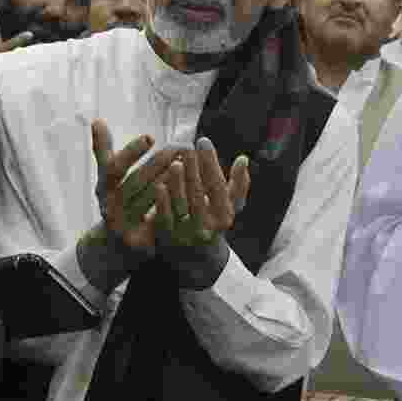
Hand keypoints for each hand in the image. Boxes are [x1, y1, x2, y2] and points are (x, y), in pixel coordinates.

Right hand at [86, 119, 180, 266]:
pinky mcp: (140, 241)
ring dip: (171, 179)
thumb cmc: (119, 199)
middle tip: (182, 144)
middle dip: (160, 162)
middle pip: (137, 183)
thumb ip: (104, 150)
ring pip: (151, 199)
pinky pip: (162, 219)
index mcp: (103, 188)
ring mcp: (124, 226)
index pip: (114, 168)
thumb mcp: (109, 177)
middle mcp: (110, 207)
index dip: (131, 152)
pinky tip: (191, 188)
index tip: (150, 136)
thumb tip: (96, 120)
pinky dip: (176, 202)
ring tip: (189, 160)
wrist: (119, 244)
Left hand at [152, 137, 249, 288]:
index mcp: (224, 216)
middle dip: (193, 168)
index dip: (211, 161)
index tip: (203, 141)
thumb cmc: (213, 223)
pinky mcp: (167, 239)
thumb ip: (238, 184)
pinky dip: (162, 201)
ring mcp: (187, 234)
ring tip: (175, 161)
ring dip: (178, 182)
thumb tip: (243, 159)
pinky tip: (158, 184)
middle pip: (199, 193)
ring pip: (182, 204)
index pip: (218, 184)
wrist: (195, 259)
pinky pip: (164, 217)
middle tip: (187, 146)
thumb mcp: (230, 207)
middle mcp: (208, 227)